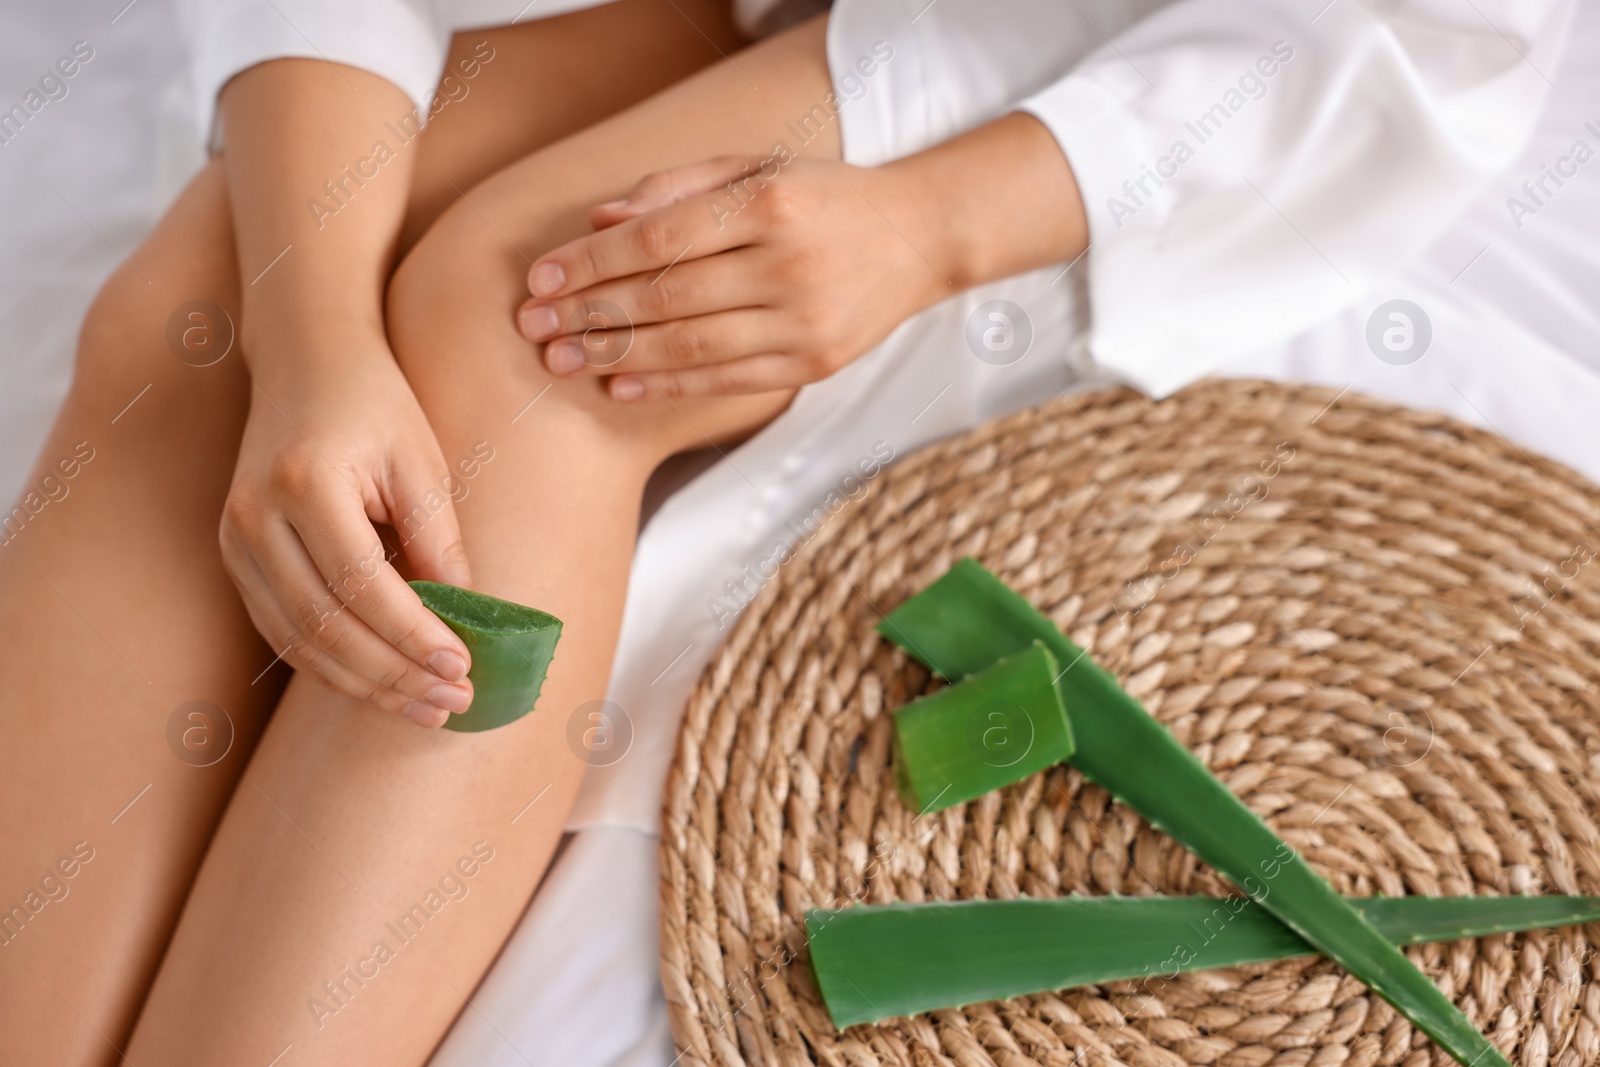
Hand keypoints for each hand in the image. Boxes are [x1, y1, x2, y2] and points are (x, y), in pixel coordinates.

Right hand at [220, 346, 475, 727]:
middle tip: (453, 704)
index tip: (463, 670)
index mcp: (305, 485)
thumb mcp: (422, 463)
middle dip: (394, 675)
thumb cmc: (376, 405)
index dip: (414, 636)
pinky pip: (282, 631)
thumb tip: (467, 624)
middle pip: (325, 625)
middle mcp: (254, 518)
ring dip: (365, 684)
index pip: (362, 586)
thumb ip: (440, 543)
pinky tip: (381, 684)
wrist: (306, 361)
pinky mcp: (235, 557)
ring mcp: (234, 540)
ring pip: (299, 641)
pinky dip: (332, 666)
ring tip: (426, 708)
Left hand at [514, 155, 954, 398]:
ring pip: (693, 346)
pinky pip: (728, 380)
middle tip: (534, 327)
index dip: (594, 263)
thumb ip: (678, 188)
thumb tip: (599, 222)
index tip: (542, 278)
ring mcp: (806, 322)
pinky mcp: (816, 365)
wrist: (919, 238)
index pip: (661, 238)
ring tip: (563, 360)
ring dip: (619, 355)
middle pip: (669, 297)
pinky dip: (669, 386)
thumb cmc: (823, 197)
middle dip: (592, 313)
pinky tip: (621, 385)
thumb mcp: (757, 168)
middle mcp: (789, 265)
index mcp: (770, 205)